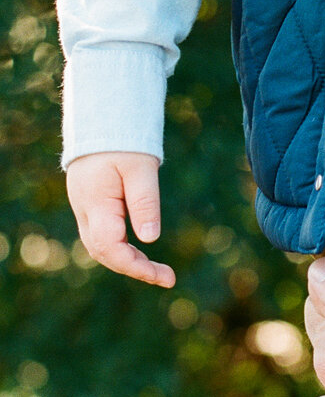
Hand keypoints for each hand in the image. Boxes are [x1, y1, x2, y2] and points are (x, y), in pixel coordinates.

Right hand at [66, 152, 174, 287]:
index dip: (136, 266)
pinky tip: (139, 252)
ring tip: (158, 270)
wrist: (101, 120)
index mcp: (95, 203)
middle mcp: (85, 211)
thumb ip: (144, 201)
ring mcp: (85, 209)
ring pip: (102, 247)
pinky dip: (121, 248)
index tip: (163, 276)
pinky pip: (102, 236)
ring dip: (128, 260)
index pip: (111, 248)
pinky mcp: (90, 206)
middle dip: (135, 268)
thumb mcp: (141, 167)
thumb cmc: (123, 141)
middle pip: (105, 253)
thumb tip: (150, 239)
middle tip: (167, 277)